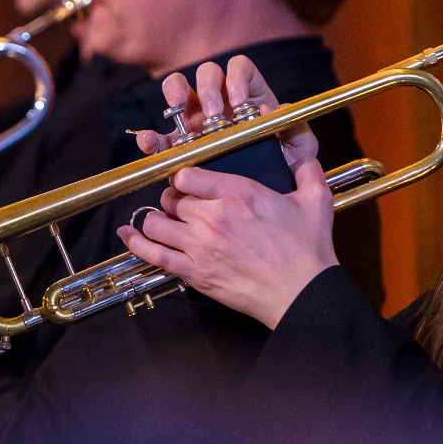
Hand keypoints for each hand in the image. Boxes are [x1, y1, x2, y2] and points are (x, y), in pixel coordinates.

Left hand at [118, 56, 333, 328]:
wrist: (301, 292)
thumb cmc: (308, 250)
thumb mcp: (314, 200)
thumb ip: (306, 169)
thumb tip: (304, 151)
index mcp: (236, 193)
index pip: (186, 174)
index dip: (184, 176)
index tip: (189, 180)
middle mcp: (212, 217)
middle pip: (171, 198)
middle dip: (174, 199)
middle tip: (183, 204)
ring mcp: (199, 246)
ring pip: (156, 223)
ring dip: (156, 219)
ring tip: (164, 220)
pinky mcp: (194, 272)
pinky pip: (153, 254)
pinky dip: (136, 243)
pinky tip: (128, 234)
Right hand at [132, 55, 317, 170]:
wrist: (261, 203)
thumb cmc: (281, 168)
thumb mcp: (298, 151)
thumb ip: (296, 132)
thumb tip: (274, 109)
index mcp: (247, 96)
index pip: (238, 69)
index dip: (236, 78)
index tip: (239, 100)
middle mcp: (219, 103)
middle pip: (206, 74)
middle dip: (207, 89)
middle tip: (214, 114)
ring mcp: (195, 121)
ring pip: (178, 91)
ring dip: (176, 94)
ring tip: (179, 111)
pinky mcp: (178, 146)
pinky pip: (160, 136)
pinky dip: (152, 136)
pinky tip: (151, 141)